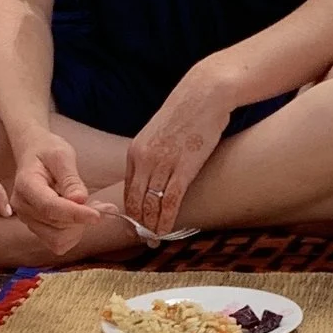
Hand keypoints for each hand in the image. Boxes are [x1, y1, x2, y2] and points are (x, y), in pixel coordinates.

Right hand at [10, 133, 98, 254]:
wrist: (34, 154)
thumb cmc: (47, 152)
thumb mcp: (62, 155)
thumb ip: (71, 179)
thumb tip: (80, 201)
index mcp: (26, 185)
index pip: (50, 207)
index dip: (75, 214)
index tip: (97, 216)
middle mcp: (22, 207)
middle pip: (56, 227)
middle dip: (81, 219)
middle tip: (100, 205)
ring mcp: (28, 220)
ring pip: (58, 240)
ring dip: (79, 228)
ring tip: (90, 208)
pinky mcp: (37, 228)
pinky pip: (58, 243)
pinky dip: (74, 233)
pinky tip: (81, 216)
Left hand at [121, 71, 230, 239]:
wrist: (205, 94)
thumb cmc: (186, 113)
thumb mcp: (159, 133)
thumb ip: (152, 155)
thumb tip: (154, 175)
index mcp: (136, 151)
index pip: (128, 189)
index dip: (131, 210)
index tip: (137, 223)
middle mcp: (145, 159)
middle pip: (136, 200)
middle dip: (139, 222)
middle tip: (145, 238)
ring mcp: (163, 164)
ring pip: (151, 204)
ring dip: (153, 225)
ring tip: (156, 238)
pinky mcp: (183, 168)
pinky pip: (171, 201)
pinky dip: (167, 219)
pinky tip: (168, 229)